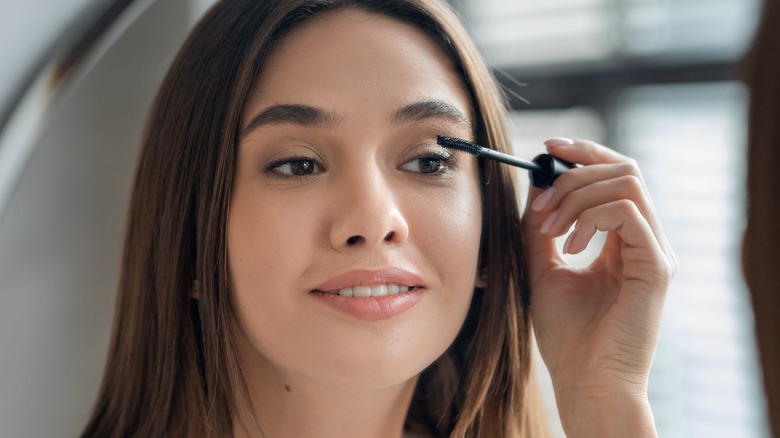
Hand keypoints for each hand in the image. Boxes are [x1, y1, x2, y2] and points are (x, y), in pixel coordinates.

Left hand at [522, 138, 675, 436]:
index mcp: (623, 240)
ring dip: (578, 196)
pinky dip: (590, 218)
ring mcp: (654, 251)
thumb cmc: (567, 335)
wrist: (584, 381)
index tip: (548, 148)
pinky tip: (569, 246)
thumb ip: (540, 228)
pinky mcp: (656, 267)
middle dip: (574, 174)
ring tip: (551, 229)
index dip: (583, 153)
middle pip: (624, 168)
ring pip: (627, 182)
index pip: (615, 175)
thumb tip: (535, 186)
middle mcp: (644, 240)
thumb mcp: (543, 268)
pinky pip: (628, 212)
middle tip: (541, 204)